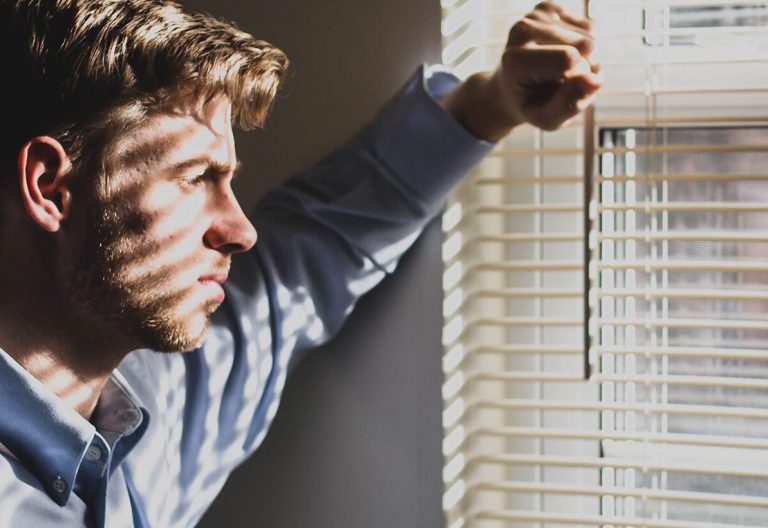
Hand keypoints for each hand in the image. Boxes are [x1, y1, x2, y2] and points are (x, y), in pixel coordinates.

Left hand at [441, 2, 600, 140]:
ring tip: (562, 72)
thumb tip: (594, 80)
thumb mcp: (546, 119)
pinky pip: (587, 26)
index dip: (581, 78)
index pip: (570, 58)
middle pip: (586, 45)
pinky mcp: (547, 8)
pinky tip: (563, 53)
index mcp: (516, 60)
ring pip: (590, 36)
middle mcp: (522, 30)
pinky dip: (582, 45)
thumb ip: (569, 105)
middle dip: (587, 69)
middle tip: (565, 83)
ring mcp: (534, 16)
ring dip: (586, 59)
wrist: (509, 88)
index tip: (566, 90)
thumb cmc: (529, 104)